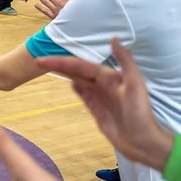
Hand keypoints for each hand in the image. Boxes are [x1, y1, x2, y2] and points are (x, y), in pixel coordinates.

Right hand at [36, 39, 174, 170]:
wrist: (142, 141)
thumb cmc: (139, 113)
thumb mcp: (135, 84)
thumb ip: (125, 60)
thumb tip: (113, 38)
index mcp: (111, 77)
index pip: (82, 66)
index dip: (63, 62)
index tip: (44, 59)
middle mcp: (104, 85)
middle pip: (78, 72)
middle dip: (60, 66)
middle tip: (38, 61)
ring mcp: (101, 98)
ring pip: (80, 82)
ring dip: (66, 74)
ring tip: (49, 68)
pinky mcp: (98, 111)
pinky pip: (85, 97)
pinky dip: (77, 89)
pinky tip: (71, 84)